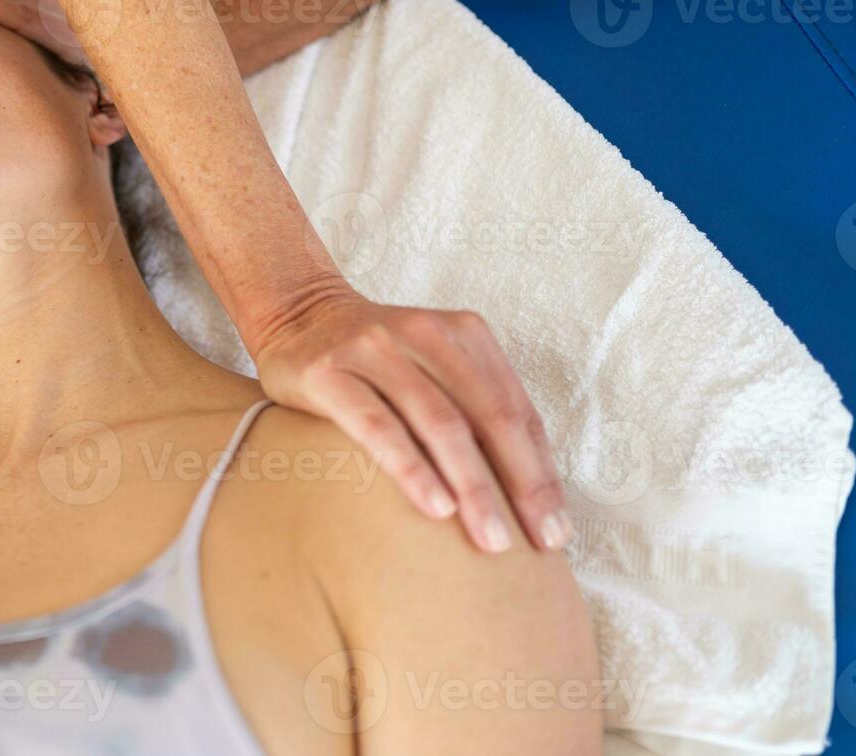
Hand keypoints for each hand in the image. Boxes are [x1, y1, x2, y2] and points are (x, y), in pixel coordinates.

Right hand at [254, 287, 571, 553]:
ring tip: (491, 538)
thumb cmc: (375, 360)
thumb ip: (470, 406)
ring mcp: (374, 350)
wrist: (297, 313)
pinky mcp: (329, 373)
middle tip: (540, 541)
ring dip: (472, 486)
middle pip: (488, 415)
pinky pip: (377, 426)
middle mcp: (424, 333)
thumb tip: (525, 492)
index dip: (542, 471)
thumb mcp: (431, 364)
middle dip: (521, 484)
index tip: (557, 528)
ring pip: (439, 423)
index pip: (517, 409)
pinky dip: (411, 467)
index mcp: (462, 334)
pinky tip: (434, 506)